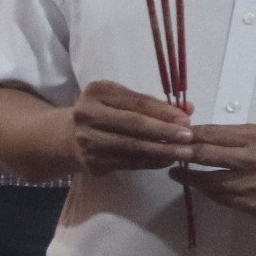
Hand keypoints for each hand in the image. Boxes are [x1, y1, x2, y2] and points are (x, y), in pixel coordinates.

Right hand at [70, 81, 192, 174]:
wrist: (67, 136)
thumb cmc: (102, 113)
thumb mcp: (120, 100)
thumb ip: (151, 104)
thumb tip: (188, 109)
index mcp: (97, 92)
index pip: (136, 102)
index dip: (163, 111)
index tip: (186, 119)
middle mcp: (87, 114)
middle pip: (133, 124)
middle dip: (164, 131)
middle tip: (189, 137)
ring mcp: (88, 140)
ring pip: (132, 146)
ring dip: (162, 150)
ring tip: (184, 152)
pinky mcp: (92, 162)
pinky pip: (128, 163)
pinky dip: (151, 162)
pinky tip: (167, 160)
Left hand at [180, 123, 255, 214]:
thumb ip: (239, 132)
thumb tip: (205, 133)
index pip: (213, 135)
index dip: (190, 136)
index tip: (175, 135)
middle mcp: (254, 162)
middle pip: (206, 157)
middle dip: (183, 155)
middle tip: (169, 154)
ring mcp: (254, 187)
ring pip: (210, 183)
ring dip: (189, 178)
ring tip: (176, 174)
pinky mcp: (254, 205)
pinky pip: (223, 200)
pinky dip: (209, 193)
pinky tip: (200, 187)